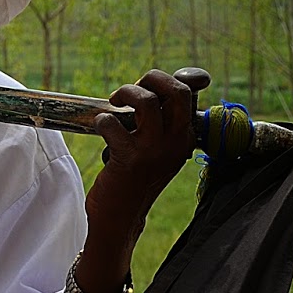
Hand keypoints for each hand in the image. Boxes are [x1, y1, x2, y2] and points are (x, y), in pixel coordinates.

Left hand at [72, 68, 204, 292]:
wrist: (121, 216)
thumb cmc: (135, 177)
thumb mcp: (156, 149)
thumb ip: (157, 121)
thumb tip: (148, 88)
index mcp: (185, 137)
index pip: (191, 94)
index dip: (179, 76)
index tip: (156, 79)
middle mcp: (175, 142)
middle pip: (178, 91)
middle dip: (154, 78)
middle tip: (132, 89)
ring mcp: (153, 151)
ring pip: (147, 102)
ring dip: (127, 93)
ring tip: (114, 102)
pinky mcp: (128, 159)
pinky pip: (113, 123)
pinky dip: (102, 119)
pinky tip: (101, 127)